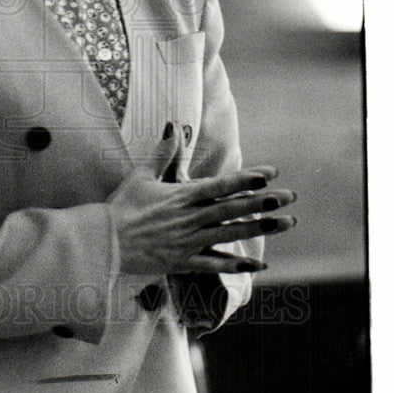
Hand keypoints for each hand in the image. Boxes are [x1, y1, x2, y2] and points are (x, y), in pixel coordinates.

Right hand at [108, 126, 296, 274]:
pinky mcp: (183, 261)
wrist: (103, 242)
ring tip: (285, 224)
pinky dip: (237, 266)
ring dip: (260, 229)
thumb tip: (173, 126)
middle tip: (290, 197)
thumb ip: (162, 152)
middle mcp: (191, 218)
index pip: (222, 185)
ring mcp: (189, 241)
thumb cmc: (121, 207)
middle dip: (264, 202)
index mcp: (182, 196)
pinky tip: (258, 266)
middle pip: (234, 209)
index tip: (270, 174)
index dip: (248, 179)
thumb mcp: (141, 175)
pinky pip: (214, 264)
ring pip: (231, 234)